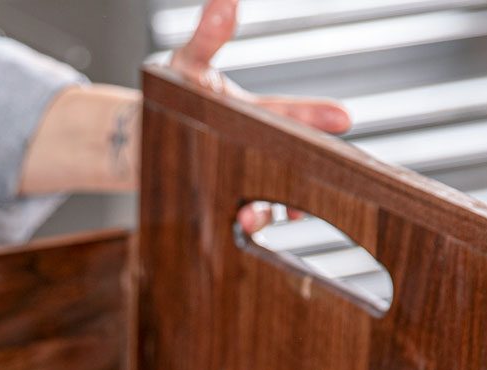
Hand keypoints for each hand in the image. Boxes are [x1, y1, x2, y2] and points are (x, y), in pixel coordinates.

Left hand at [172, 0, 350, 233]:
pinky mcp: (225, 205)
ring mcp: (244, 179)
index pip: (293, 115)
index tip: (343, 117)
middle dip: (300, 180)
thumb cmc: (174, 92)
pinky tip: (236, 229)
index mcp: (258, 115)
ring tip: (248, 217)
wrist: (143, 132)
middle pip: (291, 168)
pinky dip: (244, 229)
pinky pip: (243, 224)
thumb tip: (226, 0)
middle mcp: (259, 151)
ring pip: (270, 203)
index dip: (318, 116)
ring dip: (265, 212)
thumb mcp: (188, 61)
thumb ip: (209, 34)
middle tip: (299, 194)